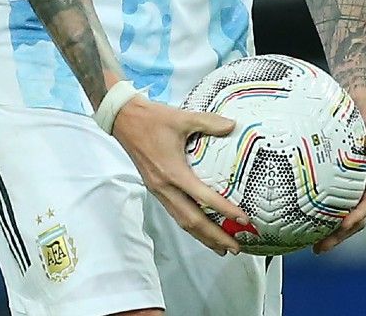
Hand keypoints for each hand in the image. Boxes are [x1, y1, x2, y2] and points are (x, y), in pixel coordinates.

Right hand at [110, 95, 251, 255]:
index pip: (202, 197)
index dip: (224, 210)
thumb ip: (208, 122)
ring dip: (202, 236)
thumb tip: (233, 126)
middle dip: (214, 236)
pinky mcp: (156, 189)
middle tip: (236, 247)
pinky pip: (175, 213)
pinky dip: (190, 225)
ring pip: (182, 221)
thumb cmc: (151, 118)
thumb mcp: (181, 118)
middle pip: (192, 220)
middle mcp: (164, 187)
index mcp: (172, 172)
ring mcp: (158, 190)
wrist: (123, 119)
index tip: (242, 219)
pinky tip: (201, 229)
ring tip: (221, 247)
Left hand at [316, 84, 365, 253]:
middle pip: (355, 217)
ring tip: (310, 244)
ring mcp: (353, 185)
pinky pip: (330, 200)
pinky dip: (318, 212)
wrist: (364, 103)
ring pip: (343, 214)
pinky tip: (299, 219)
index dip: (357, 216)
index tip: (343, 225)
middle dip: (340, 235)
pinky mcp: (339, 180)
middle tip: (320, 247)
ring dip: (329, 231)